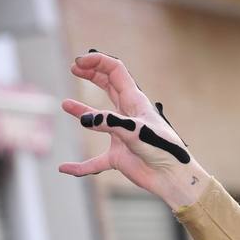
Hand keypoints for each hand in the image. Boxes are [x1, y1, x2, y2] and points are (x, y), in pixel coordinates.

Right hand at [59, 50, 208, 208]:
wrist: (173, 178)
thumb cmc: (163, 151)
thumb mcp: (137, 131)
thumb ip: (111, 123)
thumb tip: (85, 120)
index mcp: (135, 102)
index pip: (116, 72)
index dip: (97, 62)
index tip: (78, 63)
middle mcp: (128, 116)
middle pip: (109, 86)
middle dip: (92, 74)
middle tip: (74, 68)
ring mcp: (122, 135)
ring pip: (98, 120)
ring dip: (82, 111)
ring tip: (66, 104)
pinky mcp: (118, 157)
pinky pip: (95, 161)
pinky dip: (81, 166)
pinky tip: (65, 168)